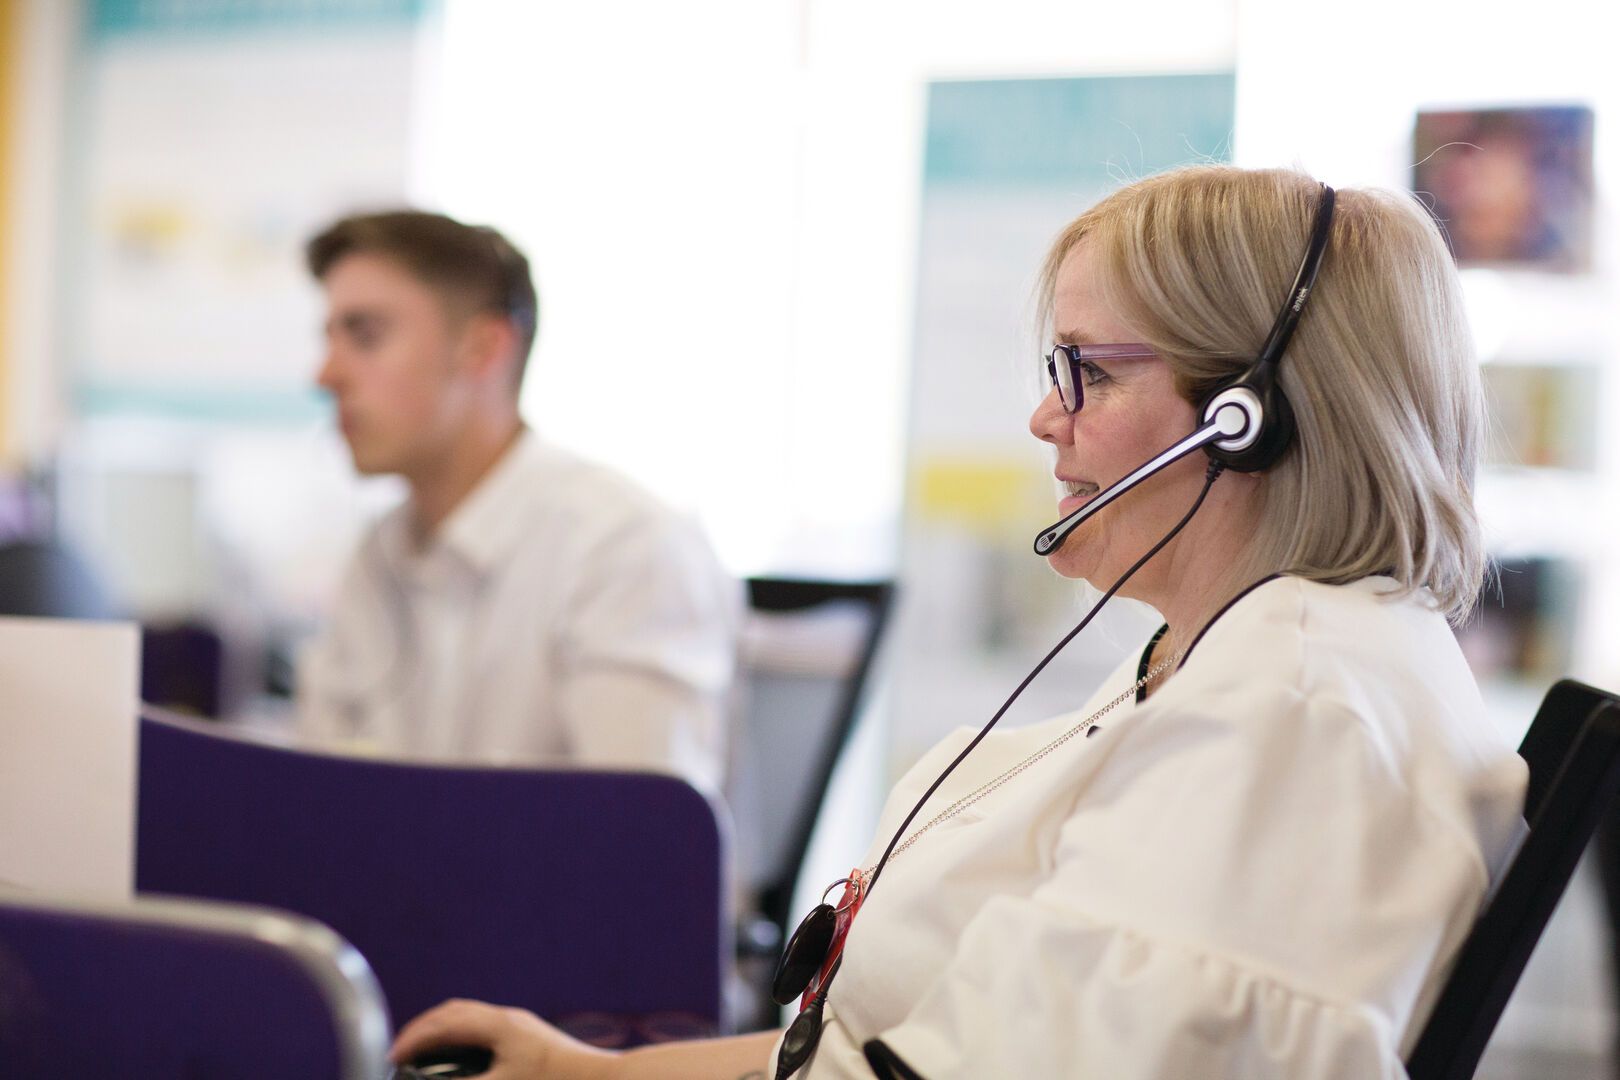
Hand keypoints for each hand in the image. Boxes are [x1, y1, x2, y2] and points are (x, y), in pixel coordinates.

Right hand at [391, 999, 615, 1079]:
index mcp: (498, 1025)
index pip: (443, 1023)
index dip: (413, 1039)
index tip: (391, 1057)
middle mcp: (508, 1018)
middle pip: (454, 1012)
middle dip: (423, 1029)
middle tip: (400, 1051)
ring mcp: (520, 1026)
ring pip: (471, 1016)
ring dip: (443, 1030)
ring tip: (423, 1052)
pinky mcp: (529, 1038)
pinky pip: (485, 1027)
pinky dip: (463, 1036)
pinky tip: (460, 1057)